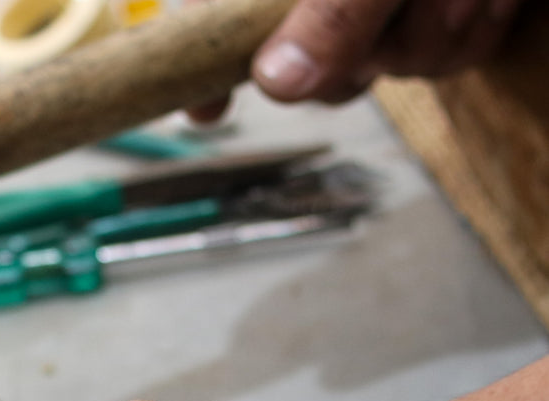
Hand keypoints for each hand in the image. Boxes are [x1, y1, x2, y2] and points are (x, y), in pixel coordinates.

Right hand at [188, 0, 526, 122]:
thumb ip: (332, 10)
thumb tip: (275, 82)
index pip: (220, 14)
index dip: (208, 64)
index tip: (205, 109)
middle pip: (316, 67)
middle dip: (365, 49)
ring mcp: (390, 5)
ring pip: (394, 67)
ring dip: (437, 26)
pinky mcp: (440, 17)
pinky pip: (448, 60)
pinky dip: (477, 23)